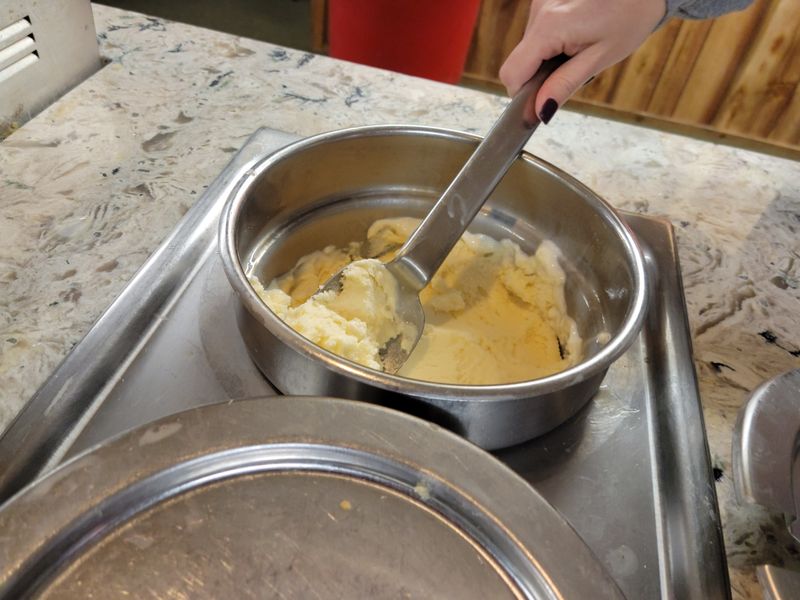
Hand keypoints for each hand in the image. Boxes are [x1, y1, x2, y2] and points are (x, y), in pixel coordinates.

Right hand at [499, 0, 666, 122]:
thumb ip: (565, 85)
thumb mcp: (600, 59)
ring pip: (528, 47)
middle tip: (572, 70)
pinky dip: (551, 41)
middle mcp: (538, 10)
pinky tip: (576, 33)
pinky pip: (537, 31)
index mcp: (550, 27)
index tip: (541, 100)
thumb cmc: (630, 17)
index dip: (522, 94)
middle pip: (520, 60)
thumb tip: (540, 112)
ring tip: (578, 48)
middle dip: (539, 74)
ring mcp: (539, 2)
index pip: (512, 73)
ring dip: (547, 56)